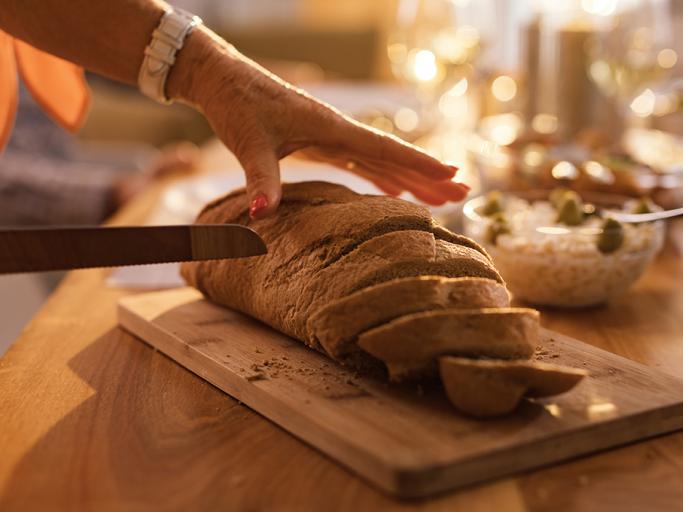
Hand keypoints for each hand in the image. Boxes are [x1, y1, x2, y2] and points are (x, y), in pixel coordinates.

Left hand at [173, 28, 468, 217]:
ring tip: (440, 197)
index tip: (452, 174)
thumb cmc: (235, 105)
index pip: (383, 147)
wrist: (221, 80)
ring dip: (410, 178)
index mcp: (329, 126)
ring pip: (380, 160)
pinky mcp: (320, 141)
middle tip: (463, 192)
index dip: (418, 162)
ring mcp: (331, 135)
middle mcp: (337, 130)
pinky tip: (396, 190)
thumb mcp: (248, 142)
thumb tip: (263, 216)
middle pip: (392, 155)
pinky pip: (360, 162)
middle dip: (427, 175)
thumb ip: (261, 179)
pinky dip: (381, 177)